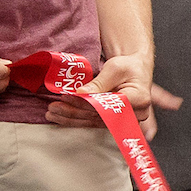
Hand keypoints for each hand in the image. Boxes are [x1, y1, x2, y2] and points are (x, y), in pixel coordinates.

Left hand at [46, 54, 169, 138]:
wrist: (136, 71)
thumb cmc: (128, 67)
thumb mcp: (115, 68)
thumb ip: (99, 83)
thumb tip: (80, 94)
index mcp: (138, 99)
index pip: (108, 105)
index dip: (85, 103)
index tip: (67, 97)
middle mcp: (134, 114)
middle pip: (99, 116)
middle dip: (74, 111)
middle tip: (54, 107)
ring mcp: (125, 121)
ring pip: (94, 122)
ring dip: (71, 118)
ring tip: (52, 113)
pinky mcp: (114, 122)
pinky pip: (93, 123)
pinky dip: (76, 120)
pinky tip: (61, 117)